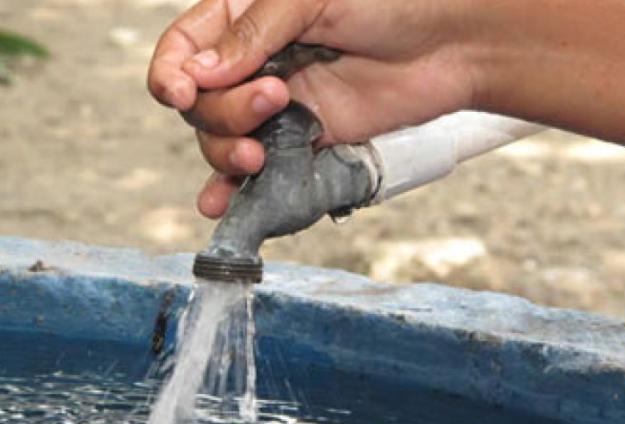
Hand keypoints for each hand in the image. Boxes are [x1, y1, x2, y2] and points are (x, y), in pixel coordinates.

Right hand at [147, 0, 477, 217]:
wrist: (454, 42)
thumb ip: (253, 35)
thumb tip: (198, 73)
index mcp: (244, 16)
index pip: (183, 47)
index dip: (170, 73)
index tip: (182, 93)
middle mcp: (254, 63)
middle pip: (200, 102)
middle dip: (224, 111)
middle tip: (275, 98)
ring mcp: (278, 105)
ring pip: (221, 139)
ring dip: (228, 151)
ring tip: (262, 152)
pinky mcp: (304, 140)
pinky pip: (258, 169)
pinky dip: (234, 190)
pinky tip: (220, 203)